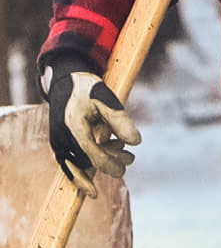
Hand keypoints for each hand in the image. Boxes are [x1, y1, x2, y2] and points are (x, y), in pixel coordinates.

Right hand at [43, 59, 141, 197]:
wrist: (65, 81)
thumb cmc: (87, 89)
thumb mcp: (107, 99)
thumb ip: (120, 120)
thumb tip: (136, 142)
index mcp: (73, 126)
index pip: (93, 155)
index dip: (110, 165)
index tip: (126, 166)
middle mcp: (61, 137)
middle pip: (86, 162)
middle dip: (109, 161)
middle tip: (130, 157)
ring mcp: (57, 142)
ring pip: (78, 164)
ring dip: (99, 161)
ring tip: (118, 148)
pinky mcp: (58, 144)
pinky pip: (71, 162)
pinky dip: (87, 162)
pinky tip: (102, 154)